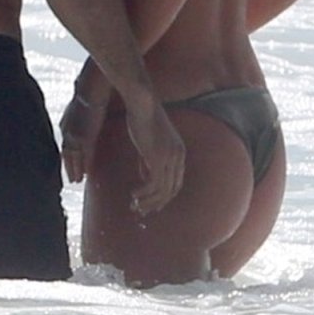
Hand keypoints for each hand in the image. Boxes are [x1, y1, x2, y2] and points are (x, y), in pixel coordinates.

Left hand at [59, 91, 106, 182]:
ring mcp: (75, 135)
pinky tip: (86, 175)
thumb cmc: (91, 92)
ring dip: (74, 170)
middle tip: (72, 178)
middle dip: (68, 166)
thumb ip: (85, 112)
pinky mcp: (84, 138)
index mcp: (67, 123)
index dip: (67, 155)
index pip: (65, 143)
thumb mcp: (85, 104)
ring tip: (77, 180)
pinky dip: (84, 166)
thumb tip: (90, 111)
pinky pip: (84, 157)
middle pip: (66, 153)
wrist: (93, 87)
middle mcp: (67, 131)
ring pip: (72, 158)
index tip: (69, 164)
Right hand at [124, 99, 185, 216]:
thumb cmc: (142, 118)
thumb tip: (146, 178)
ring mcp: (170, 158)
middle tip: (142, 211)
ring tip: (135, 206)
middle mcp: (178, 157)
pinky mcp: (158, 157)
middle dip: (156, 203)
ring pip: (163, 190)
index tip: (150, 204)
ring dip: (148, 201)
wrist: (142, 103)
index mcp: (179, 152)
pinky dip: (144, 193)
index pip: (176, 182)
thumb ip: (149, 161)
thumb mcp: (148, 143)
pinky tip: (134, 195)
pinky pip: (153, 184)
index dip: (164, 196)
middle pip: (172, 189)